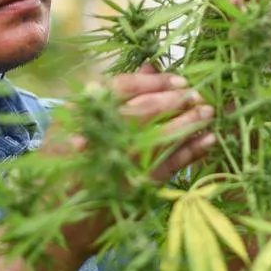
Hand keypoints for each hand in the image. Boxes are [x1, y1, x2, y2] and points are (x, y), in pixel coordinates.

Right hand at [53, 63, 217, 184]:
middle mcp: (102, 134)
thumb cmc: (68, 154)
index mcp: (84, 112)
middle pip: (147, 110)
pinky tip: (209, 139)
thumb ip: (117, 91)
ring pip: (163, 135)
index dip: (155, 82)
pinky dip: (193, 150)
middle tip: (197, 94)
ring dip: (190, 122)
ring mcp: (122, 160)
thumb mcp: (81, 116)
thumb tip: (151, 68)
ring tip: (208, 112)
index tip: (179, 80)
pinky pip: (172, 163)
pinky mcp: (138, 183)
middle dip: (177, 101)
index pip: (124, 87)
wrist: (62, 202)